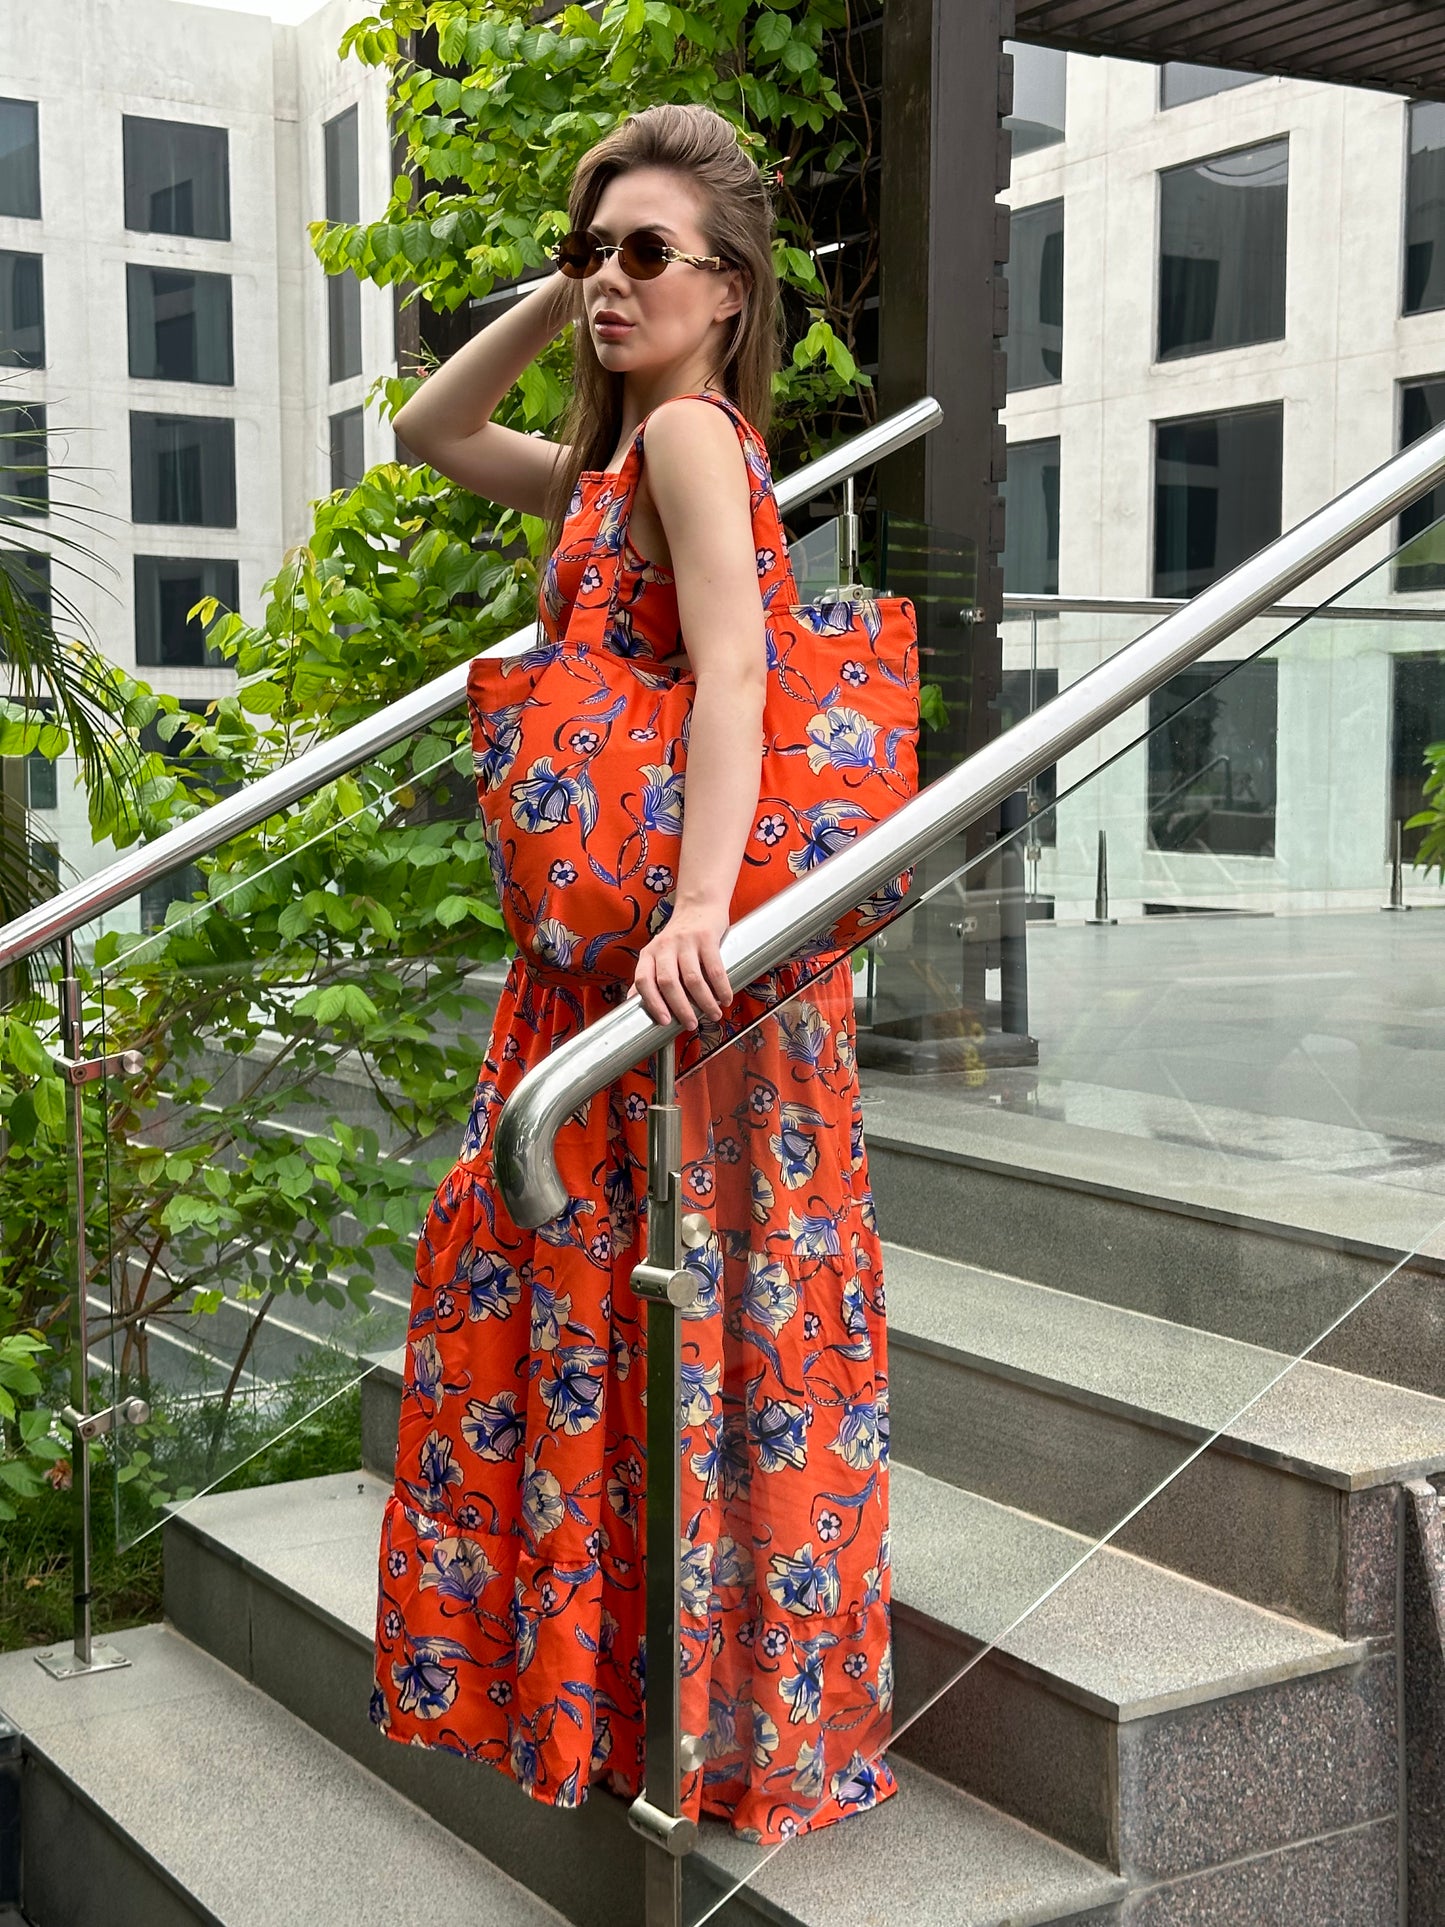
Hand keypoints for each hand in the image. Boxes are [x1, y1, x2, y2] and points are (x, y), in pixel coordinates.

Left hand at [629, 904, 732, 1029]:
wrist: (699, 905)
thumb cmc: (679, 937)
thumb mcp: (657, 953)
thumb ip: (648, 976)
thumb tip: (633, 1003)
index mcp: (649, 953)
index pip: (643, 980)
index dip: (652, 1003)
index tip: (665, 1022)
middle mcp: (664, 947)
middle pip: (668, 982)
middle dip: (681, 1008)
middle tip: (692, 1025)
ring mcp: (686, 941)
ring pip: (692, 978)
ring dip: (704, 1001)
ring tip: (714, 1015)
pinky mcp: (706, 937)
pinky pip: (715, 968)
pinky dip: (721, 987)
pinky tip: (725, 999)